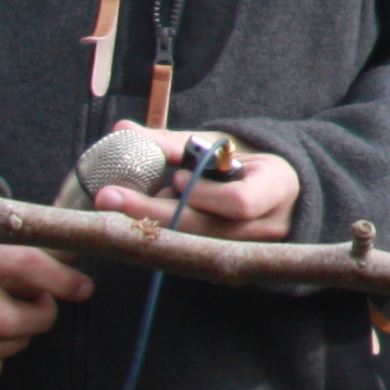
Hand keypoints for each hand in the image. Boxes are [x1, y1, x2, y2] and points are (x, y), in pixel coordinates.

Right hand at [0, 195, 90, 380]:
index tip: (83, 288)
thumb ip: (19, 219)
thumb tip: (73, 236)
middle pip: (5, 319)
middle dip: (41, 319)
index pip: (23, 264)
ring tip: (24, 324)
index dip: (61, 280)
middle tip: (47, 305)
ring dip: (16, 344)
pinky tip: (0, 347)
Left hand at [91, 125, 299, 241]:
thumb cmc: (248, 164)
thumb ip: (174, 142)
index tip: (177, 178)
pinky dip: (162, 235)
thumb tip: (121, 127)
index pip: (240, 202)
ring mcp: (250, 249)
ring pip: (193, 245)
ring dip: (154, 224)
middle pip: (205, 230)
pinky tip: (146, 217)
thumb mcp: (222, 147)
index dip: (203, 193)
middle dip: (152, 212)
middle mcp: (267, 226)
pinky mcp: (228, 261)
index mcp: (276, 188)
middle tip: (107, 197)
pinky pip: (190, 252)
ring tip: (130, 202)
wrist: (282, 193)